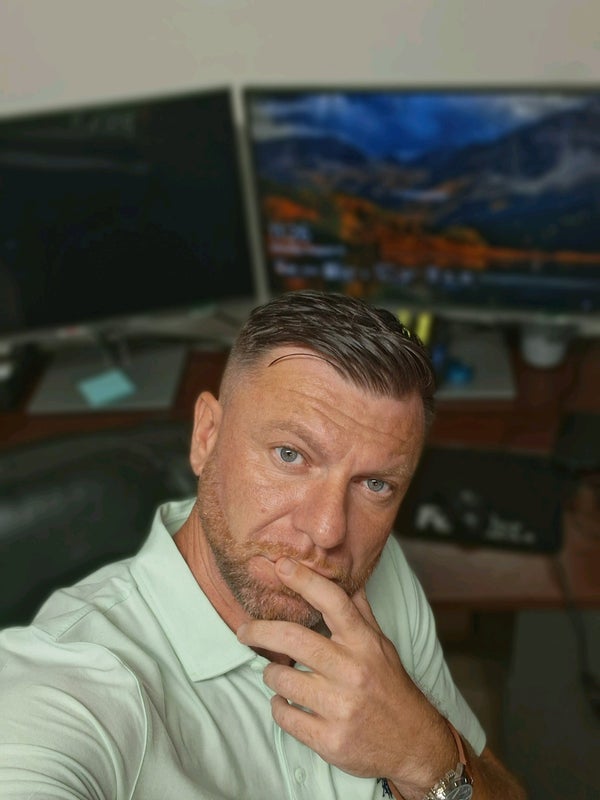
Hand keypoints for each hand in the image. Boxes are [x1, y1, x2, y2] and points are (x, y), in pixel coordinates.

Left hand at [236, 557, 454, 797]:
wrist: (415, 743)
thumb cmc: (391, 686)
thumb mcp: (381, 645)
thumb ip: (359, 612)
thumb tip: (347, 577)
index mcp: (364, 643)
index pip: (332, 601)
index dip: (304, 580)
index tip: (281, 566)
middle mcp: (352, 671)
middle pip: (293, 640)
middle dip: (260, 631)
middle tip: (244, 631)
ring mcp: (340, 707)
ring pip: (282, 680)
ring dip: (271, 674)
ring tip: (276, 672)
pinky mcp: (330, 740)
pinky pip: (285, 716)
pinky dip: (278, 706)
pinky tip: (285, 701)